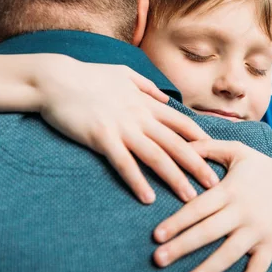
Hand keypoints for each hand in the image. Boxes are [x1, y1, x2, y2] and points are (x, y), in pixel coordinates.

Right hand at [36, 56, 218, 203]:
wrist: (56, 78)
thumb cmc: (88, 76)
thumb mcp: (124, 73)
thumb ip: (147, 86)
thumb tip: (165, 97)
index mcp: (146, 102)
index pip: (182, 124)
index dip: (202, 140)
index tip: (216, 155)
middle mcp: (139, 115)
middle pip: (176, 143)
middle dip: (198, 165)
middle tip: (214, 185)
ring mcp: (121, 126)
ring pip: (156, 156)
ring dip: (174, 178)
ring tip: (189, 198)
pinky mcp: (101, 137)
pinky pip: (123, 163)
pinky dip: (136, 181)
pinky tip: (147, 198)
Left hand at [153, 140, 271, 271]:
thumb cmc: (264, 168)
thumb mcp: (238, 151)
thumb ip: (208, 147)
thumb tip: (181, 144)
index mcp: (230, 191)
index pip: (198, 207)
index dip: (177, 221)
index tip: (156, 235)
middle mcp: (242, 212)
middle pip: (208, 232)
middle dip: (182, 246)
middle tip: (158, 259)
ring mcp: (258, 230)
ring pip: (229, 253)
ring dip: (206, 270)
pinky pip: (258, 267)